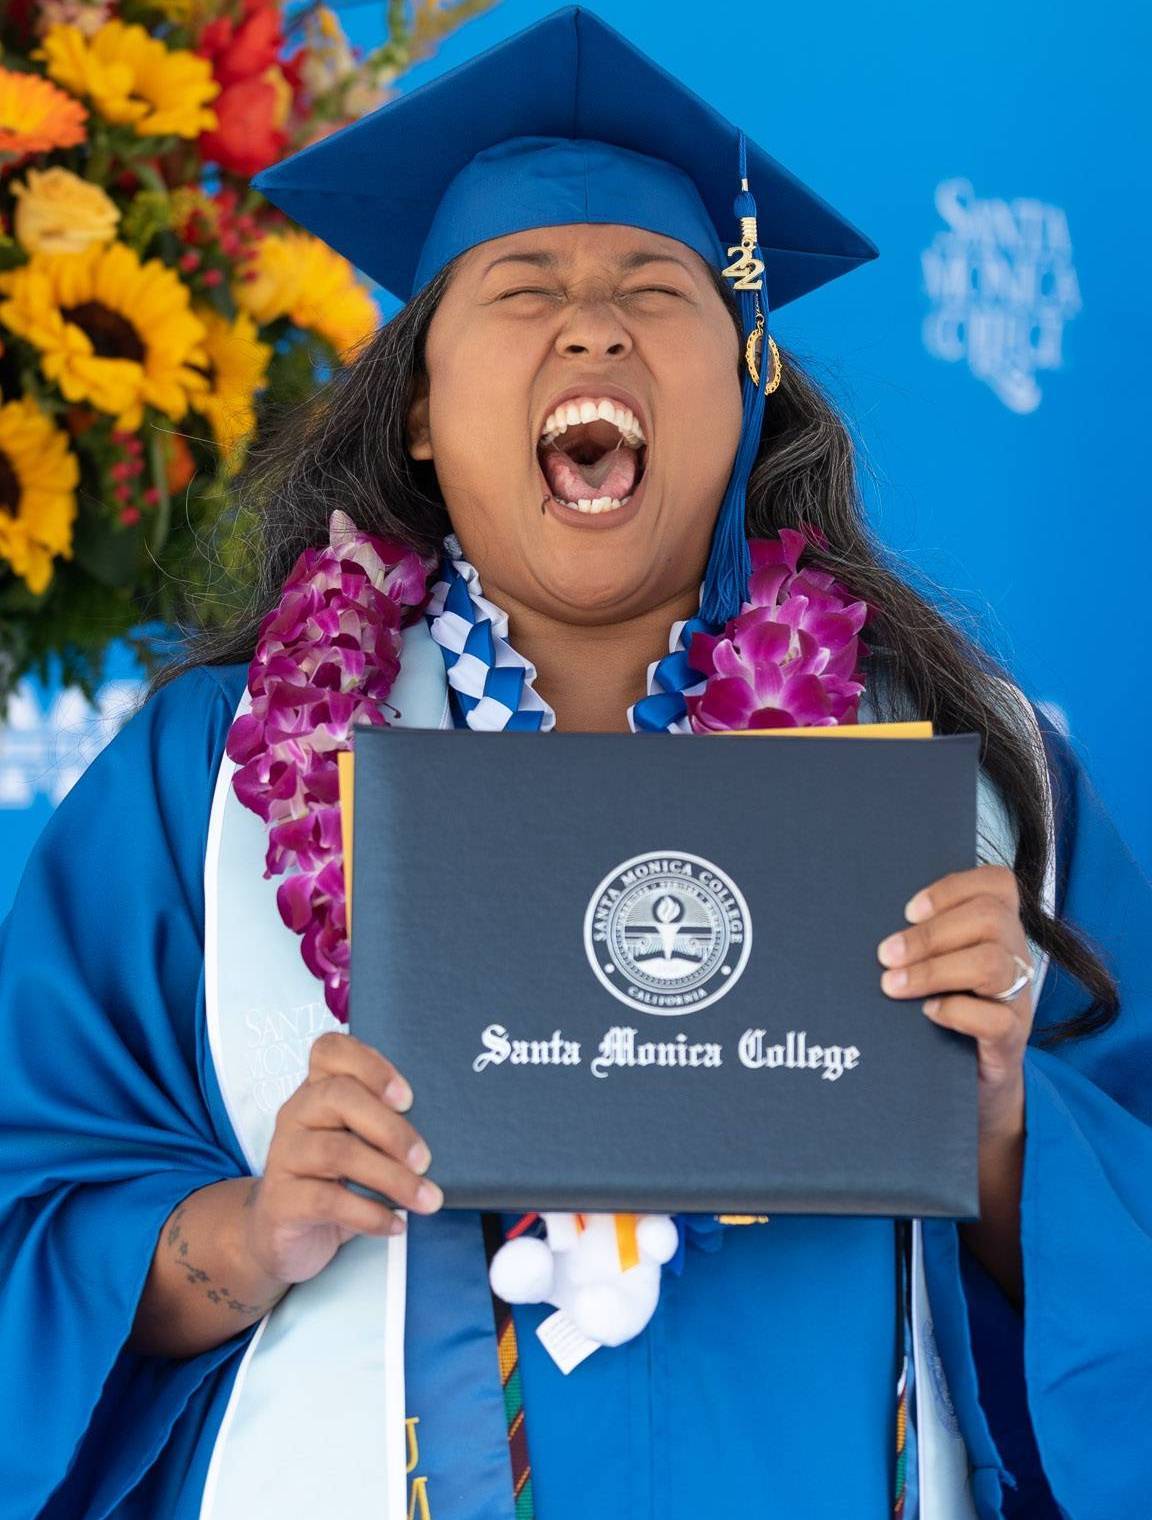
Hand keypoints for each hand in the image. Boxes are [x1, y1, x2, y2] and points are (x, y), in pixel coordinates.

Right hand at [243, 1032, 442, 1286]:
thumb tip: (450, 1130)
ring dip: (391, 1177)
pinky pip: (326, 1200)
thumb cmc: (335, 1180)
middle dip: (391, 1128)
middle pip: (339, 1097)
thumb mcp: (360, 1145)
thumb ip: (387, 1127)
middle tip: (425, 1159)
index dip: (370, 1065)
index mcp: (318, 1089)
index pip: (330, 1050)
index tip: (408, 1097)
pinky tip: (396, 1225)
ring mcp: (284, 1155)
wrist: (283, 1236)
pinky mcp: (281, 1200)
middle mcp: (297, 1113)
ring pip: (337, 1152)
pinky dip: (369, 1213)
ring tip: (426, 1198)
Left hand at [877, 864, 1033, 1143]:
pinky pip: (995, 1018)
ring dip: (934, 970)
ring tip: (893, 985)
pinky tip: (927, 1013)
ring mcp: (1018, 998)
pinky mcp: (1010, 1039)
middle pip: (990, 919)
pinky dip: (956, 1011)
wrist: (975, 1078)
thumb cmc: (946, 1008)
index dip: (952, 889)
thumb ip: (920, 941)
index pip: (997, 884)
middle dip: (930, 934)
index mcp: (1000, 929)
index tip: (908, 910)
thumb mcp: (939, 964)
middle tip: (885, 955)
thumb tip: (862, 920)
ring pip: (993, 964)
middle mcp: (1015, 957)